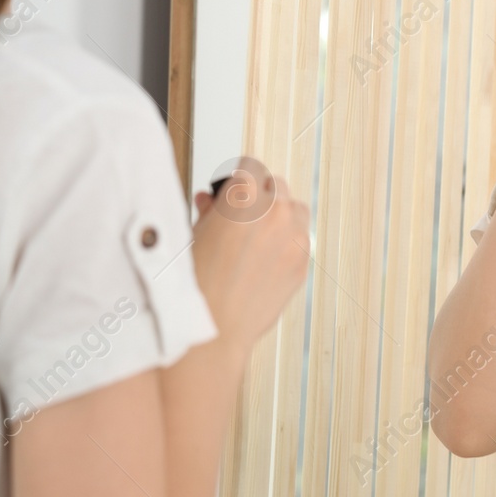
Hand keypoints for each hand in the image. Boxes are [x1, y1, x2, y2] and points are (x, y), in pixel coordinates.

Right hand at [190, 157, 310, 349]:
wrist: (211, 328)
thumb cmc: (195, 283)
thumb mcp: (192, 235)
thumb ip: (209, 210)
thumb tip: (211, 201)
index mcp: (244, 195)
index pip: (249, 168)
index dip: (237, 181)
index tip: (232, 191)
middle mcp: (274, 210)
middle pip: (275, 185)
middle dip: (259, 196)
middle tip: (240, 217)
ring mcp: (293, 237)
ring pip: (294, 210)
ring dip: (279, 216)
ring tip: (256, 238)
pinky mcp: (302, 262)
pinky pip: (300, 239)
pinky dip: (286, 243)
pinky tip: (264, 260)